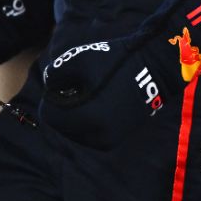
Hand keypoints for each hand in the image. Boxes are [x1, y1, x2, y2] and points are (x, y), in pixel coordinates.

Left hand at [38, 28, 178, 148]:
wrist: (152, 69)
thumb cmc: (114, 62)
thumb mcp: (78, 60)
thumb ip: (55, 74)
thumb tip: (47, 86)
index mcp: (86, 118)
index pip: (48, 115)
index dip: (50, 96)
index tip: (61, 83)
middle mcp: (96, 136)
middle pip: (60, 124)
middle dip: (61, 106)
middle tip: (74, 87)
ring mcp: (107, 140)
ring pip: (73, 130)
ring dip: (72, 115)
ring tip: (87, 94)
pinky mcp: (115, 139)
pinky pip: (88, 133)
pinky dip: (85, 120)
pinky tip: (95, 102)